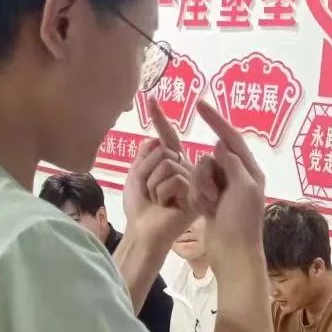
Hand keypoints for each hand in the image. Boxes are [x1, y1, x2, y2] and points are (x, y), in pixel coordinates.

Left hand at [122, 104, 196, 251]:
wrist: (143, 231)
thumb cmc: (139, 208)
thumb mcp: (136, 176)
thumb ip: (144, 155)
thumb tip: (154, 137)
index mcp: (171, 163)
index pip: (166, 137)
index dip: (160, 119)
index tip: (152, 100)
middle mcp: (184, 168)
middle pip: (164, 150)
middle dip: (147, 171)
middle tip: (149, 193)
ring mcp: (191, 180)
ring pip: (167, 164)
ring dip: (153, 185)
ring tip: (158, 201)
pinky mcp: (195, 193)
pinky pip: (173, 179)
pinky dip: (161, 194)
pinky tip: (167, 207)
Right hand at [191, 98, 265, 274]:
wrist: (232, 254)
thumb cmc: (241, 222)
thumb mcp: (243, 187)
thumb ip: (232, 162)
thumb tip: (219, 144)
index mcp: (249, 170)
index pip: (231, 138)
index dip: (216, 120)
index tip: (199, 104)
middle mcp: (237, 176)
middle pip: (211, 157)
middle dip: (206, 175)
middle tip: (215, 197)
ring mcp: (223, 189)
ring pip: (200, 171)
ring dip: (201, 188)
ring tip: (210, 206)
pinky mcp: (210, 200)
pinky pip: (195, 187)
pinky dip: (197, 198)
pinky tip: (206, 212)